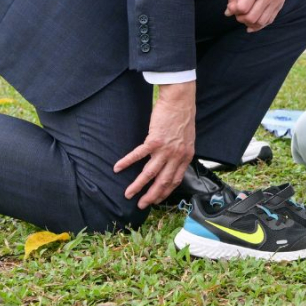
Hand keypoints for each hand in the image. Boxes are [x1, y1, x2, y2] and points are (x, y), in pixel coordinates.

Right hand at [114, 81, 195, 208]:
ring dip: (138, 186)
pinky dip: (127, 162)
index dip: (165, 192)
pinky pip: (138, 155)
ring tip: (128, 194)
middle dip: (151, 196)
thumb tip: (173, 161)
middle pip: (163, 182)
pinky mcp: (154, 140)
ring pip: (149, 174)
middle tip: (142, 205)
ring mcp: (165, 150)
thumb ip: (181, 151)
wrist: (180, 100)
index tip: (157, 199)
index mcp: (186, 156)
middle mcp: (176, 156)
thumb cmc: (183, 116)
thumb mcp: (188, 138)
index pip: (176, 180)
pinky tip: (118, 168)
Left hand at [226, 0, 289, 31]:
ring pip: (261, 22)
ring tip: (245, 15)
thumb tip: (229, 12)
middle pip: (251, 18)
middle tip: (237, 11)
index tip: (232, 6)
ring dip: (249, 23)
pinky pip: (269, 20)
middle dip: (240, 18)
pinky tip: (253, 21)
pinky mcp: (280, 3)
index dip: (234, 10)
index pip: (242, 8)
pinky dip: (260, 24)